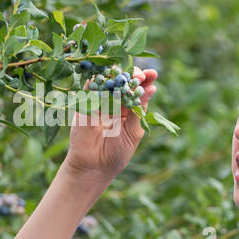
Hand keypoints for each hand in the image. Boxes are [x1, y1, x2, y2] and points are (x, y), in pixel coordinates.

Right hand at [62, 66, 158, 181]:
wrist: (93, 165)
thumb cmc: (117, 152)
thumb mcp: (133, 132)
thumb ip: (138, 111)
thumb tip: (152, 89)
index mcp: (132, 109)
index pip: (140, 90)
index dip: (146, 80)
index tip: (153, 74)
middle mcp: (117, 102)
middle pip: (126, 81)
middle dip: (133, 74)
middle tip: (139, 74)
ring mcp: (101, 101)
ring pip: (109, 80)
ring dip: (117, 73)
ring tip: (126, 73)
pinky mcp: (85, 103)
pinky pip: (90, 86)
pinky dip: (98, 78)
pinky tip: (106, 74)